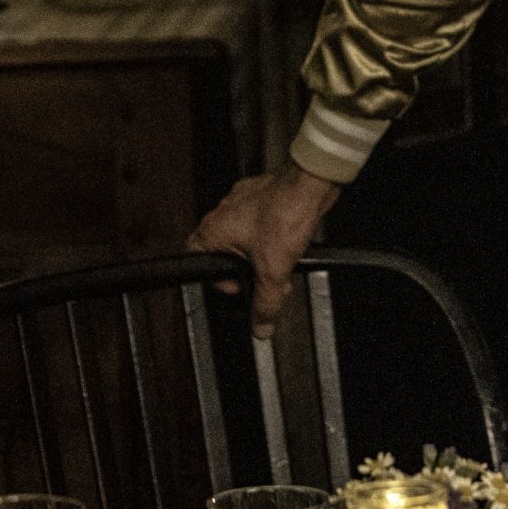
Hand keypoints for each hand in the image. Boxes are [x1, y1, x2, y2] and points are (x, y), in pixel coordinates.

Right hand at [187, 162, 341, 339]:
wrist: (312, 182)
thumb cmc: (286, 211)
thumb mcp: (273, 270)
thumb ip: (266, 302)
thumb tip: (260, 326)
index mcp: (212, 231)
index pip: (195, 262)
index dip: (219, 281)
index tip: (241, 286)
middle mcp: (222, 214)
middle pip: (226, 254)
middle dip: (249, 271)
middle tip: (267, 278)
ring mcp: (242, 203)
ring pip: (246, 238)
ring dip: (263, 254)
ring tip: (283, 260)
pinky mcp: (263, 197)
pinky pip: (262, 223)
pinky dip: (274, 236)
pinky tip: (290, 241)